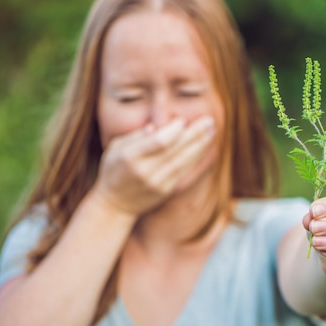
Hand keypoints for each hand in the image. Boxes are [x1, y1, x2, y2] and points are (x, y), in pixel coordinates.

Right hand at [92, 116, 215, 216]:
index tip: (182, 120)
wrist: (114, 204)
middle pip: (175, 150)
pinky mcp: (166, 191)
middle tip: (209, 120)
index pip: (158, 142)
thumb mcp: (114, 148)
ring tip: (212, 130)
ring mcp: (157, 183)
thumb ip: (134, 136)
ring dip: (200, 145)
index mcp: (129, 157)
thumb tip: (155, 127)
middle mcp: (144, 171)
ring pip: (183, 161)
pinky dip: (194, 157)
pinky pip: (184, 171)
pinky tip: (203, 146)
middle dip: (194, 134)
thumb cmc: (114, 169)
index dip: (173, 130)